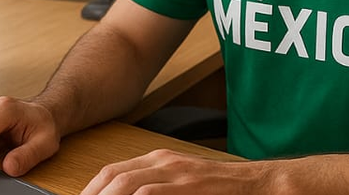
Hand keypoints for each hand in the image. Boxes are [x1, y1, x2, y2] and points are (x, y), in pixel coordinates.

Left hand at [80, 149, 269, 194]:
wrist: (257, 184)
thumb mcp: (183, 181)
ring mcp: (176, 174)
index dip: (91, 189)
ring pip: (126, 185)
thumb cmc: (220, 189)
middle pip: (113, 177)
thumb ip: (156, 188)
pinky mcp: (189, 187)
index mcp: (159, 159)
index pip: (112, 171)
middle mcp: (164, 162)